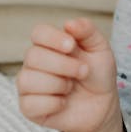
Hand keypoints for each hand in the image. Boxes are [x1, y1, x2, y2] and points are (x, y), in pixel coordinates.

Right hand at [16, 17, 119, 131]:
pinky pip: (30, 104)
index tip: (72, 46)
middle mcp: (34, 62)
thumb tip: (69, 23)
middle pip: (33, 56)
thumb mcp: (99, 48)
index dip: (53, 38)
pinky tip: (63, 102)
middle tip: (83, 71)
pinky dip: (53, 103)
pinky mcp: (28, 108)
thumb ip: (87, 31)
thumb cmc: (97, 74)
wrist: (102, 104)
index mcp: (49, 44)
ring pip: (28, 80)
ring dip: (58, 85)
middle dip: (64, 65)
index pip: (38, 33)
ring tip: (71, 87)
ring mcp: (28, 85)